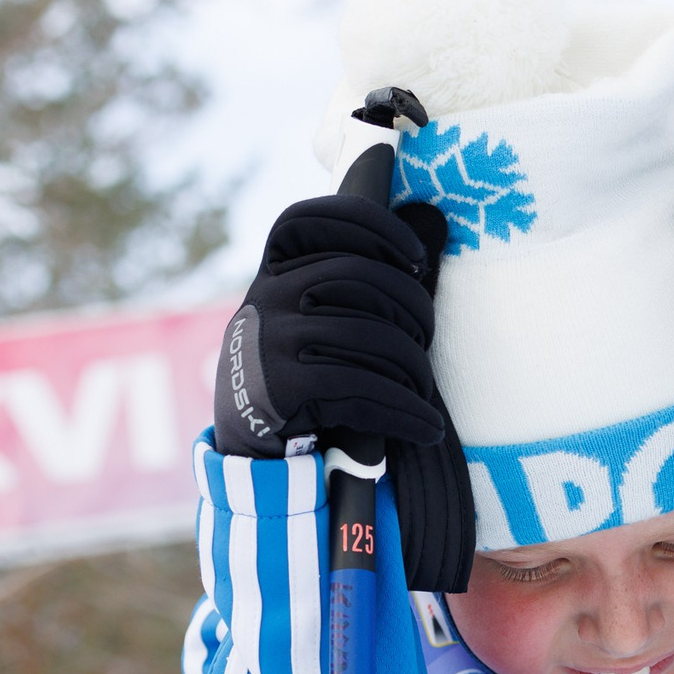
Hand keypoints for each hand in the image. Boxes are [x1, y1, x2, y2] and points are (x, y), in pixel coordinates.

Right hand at [213, 193, 447, 456]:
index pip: (314, 221)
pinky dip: (406, 413)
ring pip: (371, 336)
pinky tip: (427, 428)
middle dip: (413, 308)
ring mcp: (271, 341)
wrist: (246, 452)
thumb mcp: (296, 325)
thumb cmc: (294, 380)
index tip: (415, 255)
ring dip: (414, 369)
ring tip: (425, 391)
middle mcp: (265, 298)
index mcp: (271, 275)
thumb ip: (330, 291)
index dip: (372, 225)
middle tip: (427, 339)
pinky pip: (364, 391)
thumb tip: (412, 268)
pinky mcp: (282, 388)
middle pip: (361, 275)